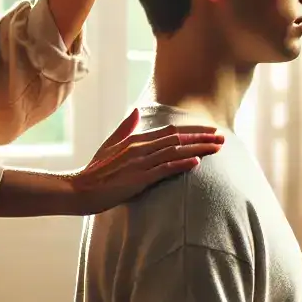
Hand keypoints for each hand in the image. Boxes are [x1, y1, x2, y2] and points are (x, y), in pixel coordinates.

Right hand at [70, 109, 222, 213]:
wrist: (79, 189)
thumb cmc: (95, 170)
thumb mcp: (109, 145)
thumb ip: (125, 128)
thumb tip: (135, 112)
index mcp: (135, 139)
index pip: (171, 130)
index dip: (193, 130)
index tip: (211, 131)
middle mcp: (140, 147)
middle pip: (177, 137)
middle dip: (202, 137)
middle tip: (222, 137)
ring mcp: (139, 162)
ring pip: (175, 151)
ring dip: (198, 148)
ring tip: (218, 148)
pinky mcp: (138, 179)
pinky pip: (163, 169)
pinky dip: (180, 164)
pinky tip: (196, 162)